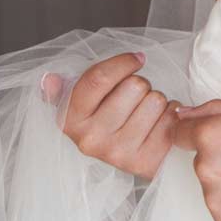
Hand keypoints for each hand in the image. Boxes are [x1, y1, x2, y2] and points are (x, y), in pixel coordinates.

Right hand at [44, 52, 178, 180]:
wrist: (129, 155)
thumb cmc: (106, 119)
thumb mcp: (81, 102)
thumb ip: (62, 88)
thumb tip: (48, 79)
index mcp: (70, 121)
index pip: (99, 78)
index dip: (124, 62)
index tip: (137, 58)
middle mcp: (90, 140)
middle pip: (135, 85)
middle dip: (140, 85)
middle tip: (135, 98)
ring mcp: (118, 154)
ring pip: (156, 99)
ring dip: (156, 101)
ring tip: (146, 113)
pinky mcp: (146, 162)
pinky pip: (172, 118)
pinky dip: (171, 115)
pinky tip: (159, 125)